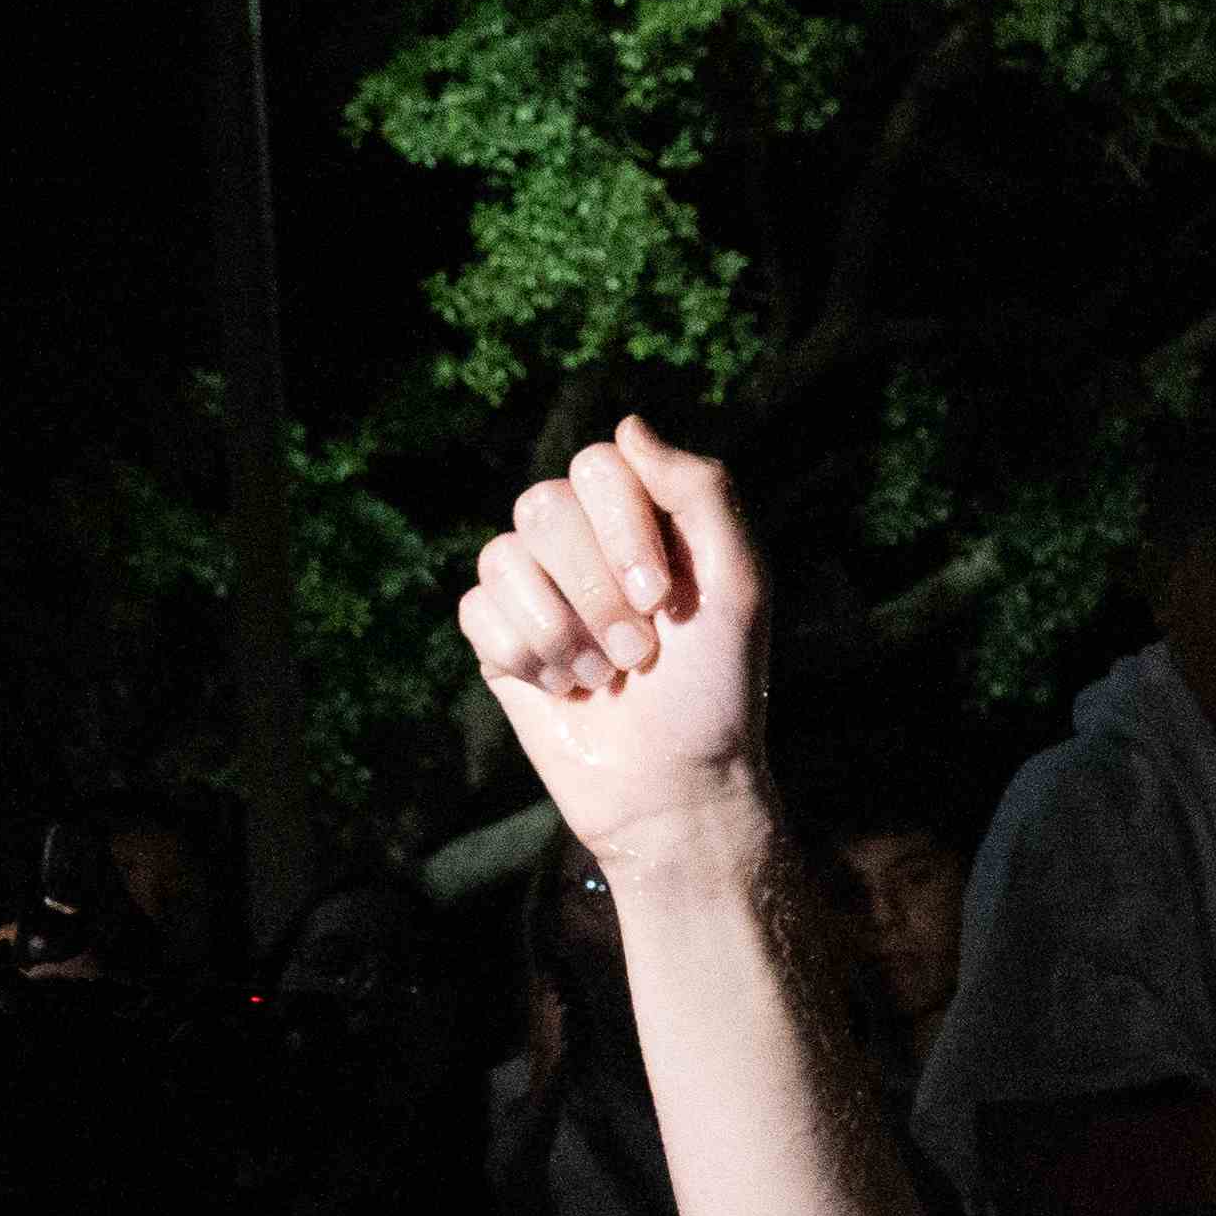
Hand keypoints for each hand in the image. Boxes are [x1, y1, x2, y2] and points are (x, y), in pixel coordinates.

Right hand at [461, 417, 774, 879]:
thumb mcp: (739, 587)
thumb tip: (627, 425)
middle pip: (543, 507)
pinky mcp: (499, 636)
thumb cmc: (717, 691)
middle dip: (593, 591)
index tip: (663, 599)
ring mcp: (536, 586)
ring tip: (604, 676)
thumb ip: (701, 492)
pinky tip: (563, 689)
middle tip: (639, 653)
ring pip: (502, 557)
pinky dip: (525, 656)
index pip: (599, 466)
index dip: (623, 529)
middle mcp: (584, 541)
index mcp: (644, 517)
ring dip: (560, 631)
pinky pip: (475, 609)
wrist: (674, 789)